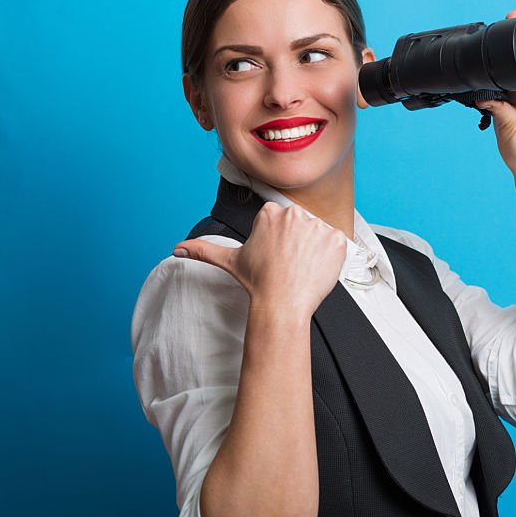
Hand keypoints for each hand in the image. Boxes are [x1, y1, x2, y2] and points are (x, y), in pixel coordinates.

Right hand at [172, 201, 347, 317]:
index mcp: (270, 213)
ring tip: (302, 267)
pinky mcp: (337, 239)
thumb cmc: (259, 283)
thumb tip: (177, 248)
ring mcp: (318, 226)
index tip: (277, 254)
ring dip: (315, 249)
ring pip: (320, 234)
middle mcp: (294, 214)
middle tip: (290, 263)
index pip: (282, 220)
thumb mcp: (230, 261)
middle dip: (298, 242)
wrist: (282, 303)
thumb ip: (203, 249)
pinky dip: (331, 256)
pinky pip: (338, 243)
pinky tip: (317, 267)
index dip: (281, 240)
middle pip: (302, 225)